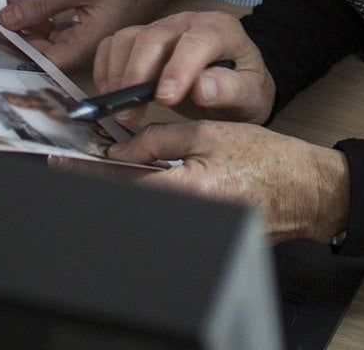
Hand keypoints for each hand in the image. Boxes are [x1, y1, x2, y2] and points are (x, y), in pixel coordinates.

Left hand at [0, 0, 179, 71]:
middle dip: (17, 31)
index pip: (39, 60)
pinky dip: (44, 17)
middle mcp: (85, 50)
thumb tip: (4, 20)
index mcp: (84, 47)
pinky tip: (31, 2)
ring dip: (29, 23)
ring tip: (7, 2)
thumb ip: (41, 3)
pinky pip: (61, 29)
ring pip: (50, 39)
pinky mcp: (91, 26)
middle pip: (42, 51)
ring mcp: (89, 38)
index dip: (13, 45)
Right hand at [91, 10, 274, 126]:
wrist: (236, 81)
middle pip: (155, 37)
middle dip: (139, 74)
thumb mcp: (250, 95)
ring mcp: (163, 27)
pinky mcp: (143, 37)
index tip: (165, 99)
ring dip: (119, 74)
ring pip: (130, 38)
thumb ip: (232, 90)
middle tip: (131, 114)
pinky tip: (111, 96)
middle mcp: (189, 22)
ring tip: (122, 109)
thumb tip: (201, 88)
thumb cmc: (243, 88)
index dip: (179, 68)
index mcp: (221, 30)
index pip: (198, 41)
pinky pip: (115, 44)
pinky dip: (106, 69)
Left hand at [105, 120, 349, 243]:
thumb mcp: (209, 132)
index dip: (91, 171)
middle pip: (129, 199)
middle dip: (105, 180)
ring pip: (144, 206)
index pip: (124, 183)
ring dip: (127, 187)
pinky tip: (145, 179)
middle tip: (85, 161)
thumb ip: (160, 138)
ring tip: (117, 167)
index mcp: (187, 188)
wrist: (298, 188)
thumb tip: (121, 150)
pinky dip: (147, 195)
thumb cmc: (263, 157)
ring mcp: (191, 228)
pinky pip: (162, 212)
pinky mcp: (196, 231)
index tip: (65, 162)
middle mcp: (185, 215)